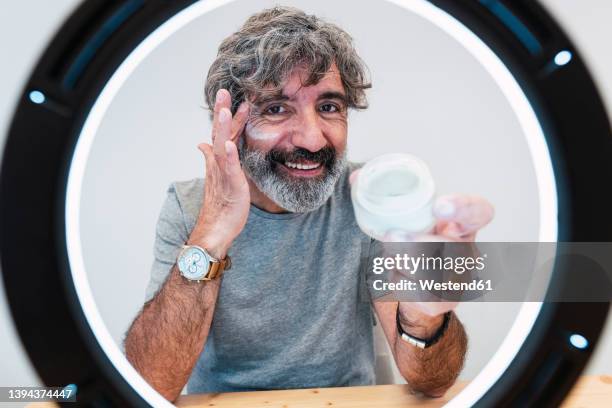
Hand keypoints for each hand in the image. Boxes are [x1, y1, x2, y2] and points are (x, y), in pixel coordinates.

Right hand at [188, 89, 250, 258]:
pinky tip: (229, 144)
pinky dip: (228, 156)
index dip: (230, 116)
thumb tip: (202, 143)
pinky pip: (228, 169)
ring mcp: (222, 174)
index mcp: (219, 161)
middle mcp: (218, 164)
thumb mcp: (220, 177)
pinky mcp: (229, 185)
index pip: (224, 133)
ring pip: (221, 146)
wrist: (215, 229)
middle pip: (219, 133)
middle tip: (224, 92)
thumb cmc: (221, 205)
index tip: (234, 98)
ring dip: (223, 128)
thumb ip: (213, 158)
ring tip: (226, 110)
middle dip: (222, 112)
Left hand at [350, 169, 493, 317]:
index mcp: (463, 225)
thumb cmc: (413, 243)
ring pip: (430, 273)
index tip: (438, 207)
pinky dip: (399, 281)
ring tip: (392, 254)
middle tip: (393, 235)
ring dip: (403, 261)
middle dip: (418, 243)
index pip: (479, 211)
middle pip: (450, 248)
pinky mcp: (442, 302)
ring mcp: (458, 280)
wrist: (416, 287)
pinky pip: (415, 291)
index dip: (463, 207)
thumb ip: (386, 196)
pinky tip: (399, 276)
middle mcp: (467, 253)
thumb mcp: (407, 219)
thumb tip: (356, 178)